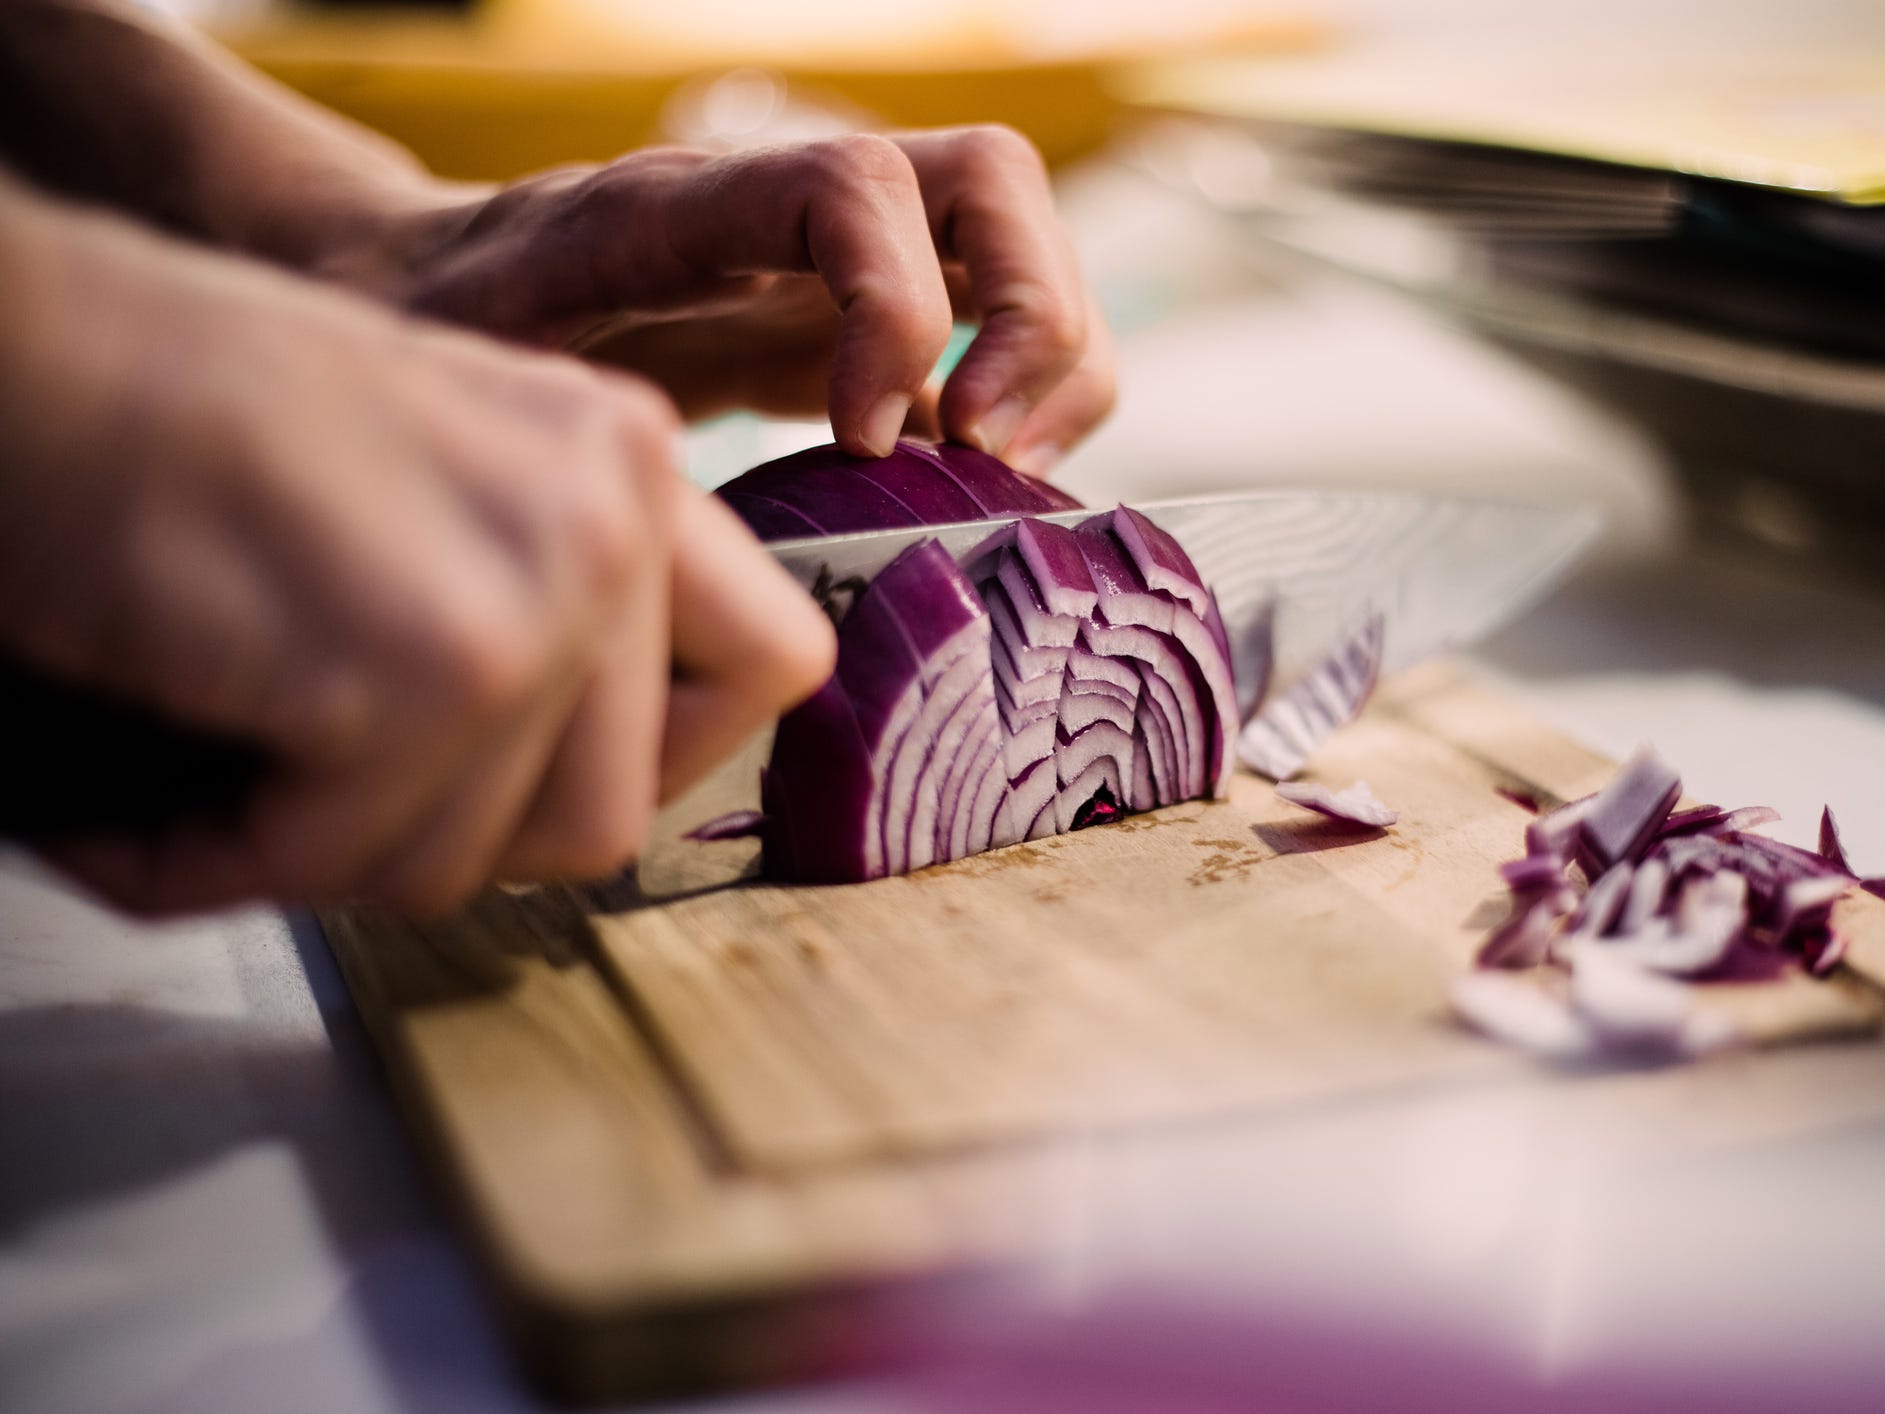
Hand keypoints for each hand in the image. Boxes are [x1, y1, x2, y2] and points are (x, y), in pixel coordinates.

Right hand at [0, 194, 834, 914]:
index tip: (543, 772)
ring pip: (481, 860)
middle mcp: (615, 513)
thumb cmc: (186, 420)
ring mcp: (543, 588)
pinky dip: (229, 860)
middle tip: (319, 798)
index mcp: (630, 464)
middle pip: (612, 813)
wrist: (22, 357)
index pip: (777, 665)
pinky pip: (355, 857)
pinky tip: (151, 810)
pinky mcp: (437, 669)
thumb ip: (556, 600)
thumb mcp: (441, 482)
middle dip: (449, 837)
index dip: (668, 757)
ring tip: (223, 784)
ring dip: (332, 854)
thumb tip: (616, 793)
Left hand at [346, 127, 1115, 475]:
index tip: (863, 438)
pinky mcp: (849, 315)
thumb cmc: (433, 333)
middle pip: (990, 179)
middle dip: (1034, 316)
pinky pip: (990, 323)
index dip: (898, 307)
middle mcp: (782, 206)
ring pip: (1018, 241)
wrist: (422, 286)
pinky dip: (1027, 397)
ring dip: (1056, 358)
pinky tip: (968, 480)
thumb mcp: (465, 371)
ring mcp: (831, 254)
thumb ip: (551, 416)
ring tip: (996, 473)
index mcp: (683, 205)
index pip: (851, 183)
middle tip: (985, 452)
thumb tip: (649, 525)